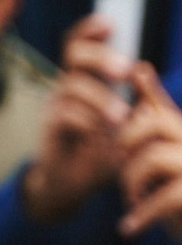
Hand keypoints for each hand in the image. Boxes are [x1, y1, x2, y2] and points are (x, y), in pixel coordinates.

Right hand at [21, 15, 130, 222]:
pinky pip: (64, 115)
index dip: (90, 31)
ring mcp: (55, 107)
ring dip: (101, 98)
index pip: (80, 46)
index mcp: (82, 82)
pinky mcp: (51, 130)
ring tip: (122, 116)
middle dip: (99, 56)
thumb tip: (145, 68)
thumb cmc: (98, 150)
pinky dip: (86, 121)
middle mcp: (66, 88)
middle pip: (73, 55)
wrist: (70, 183)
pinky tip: (101, 133)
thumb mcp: (122, 124)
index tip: (110, 23)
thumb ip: (133, 100)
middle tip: (124, 69)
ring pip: (72, 86)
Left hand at [118, 65, 181, 236]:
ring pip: (154, 157)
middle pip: (153, 123)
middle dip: (124, 142)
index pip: (158, 106)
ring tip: (129, 198)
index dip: (139, 101)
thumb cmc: (177, 186)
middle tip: (116, 166)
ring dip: (131, 179)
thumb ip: (152, 112)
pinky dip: (141, 215)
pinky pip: (165, 198)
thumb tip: (141, 66)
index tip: (119, 107)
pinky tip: (128, 227)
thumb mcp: (162, 150)